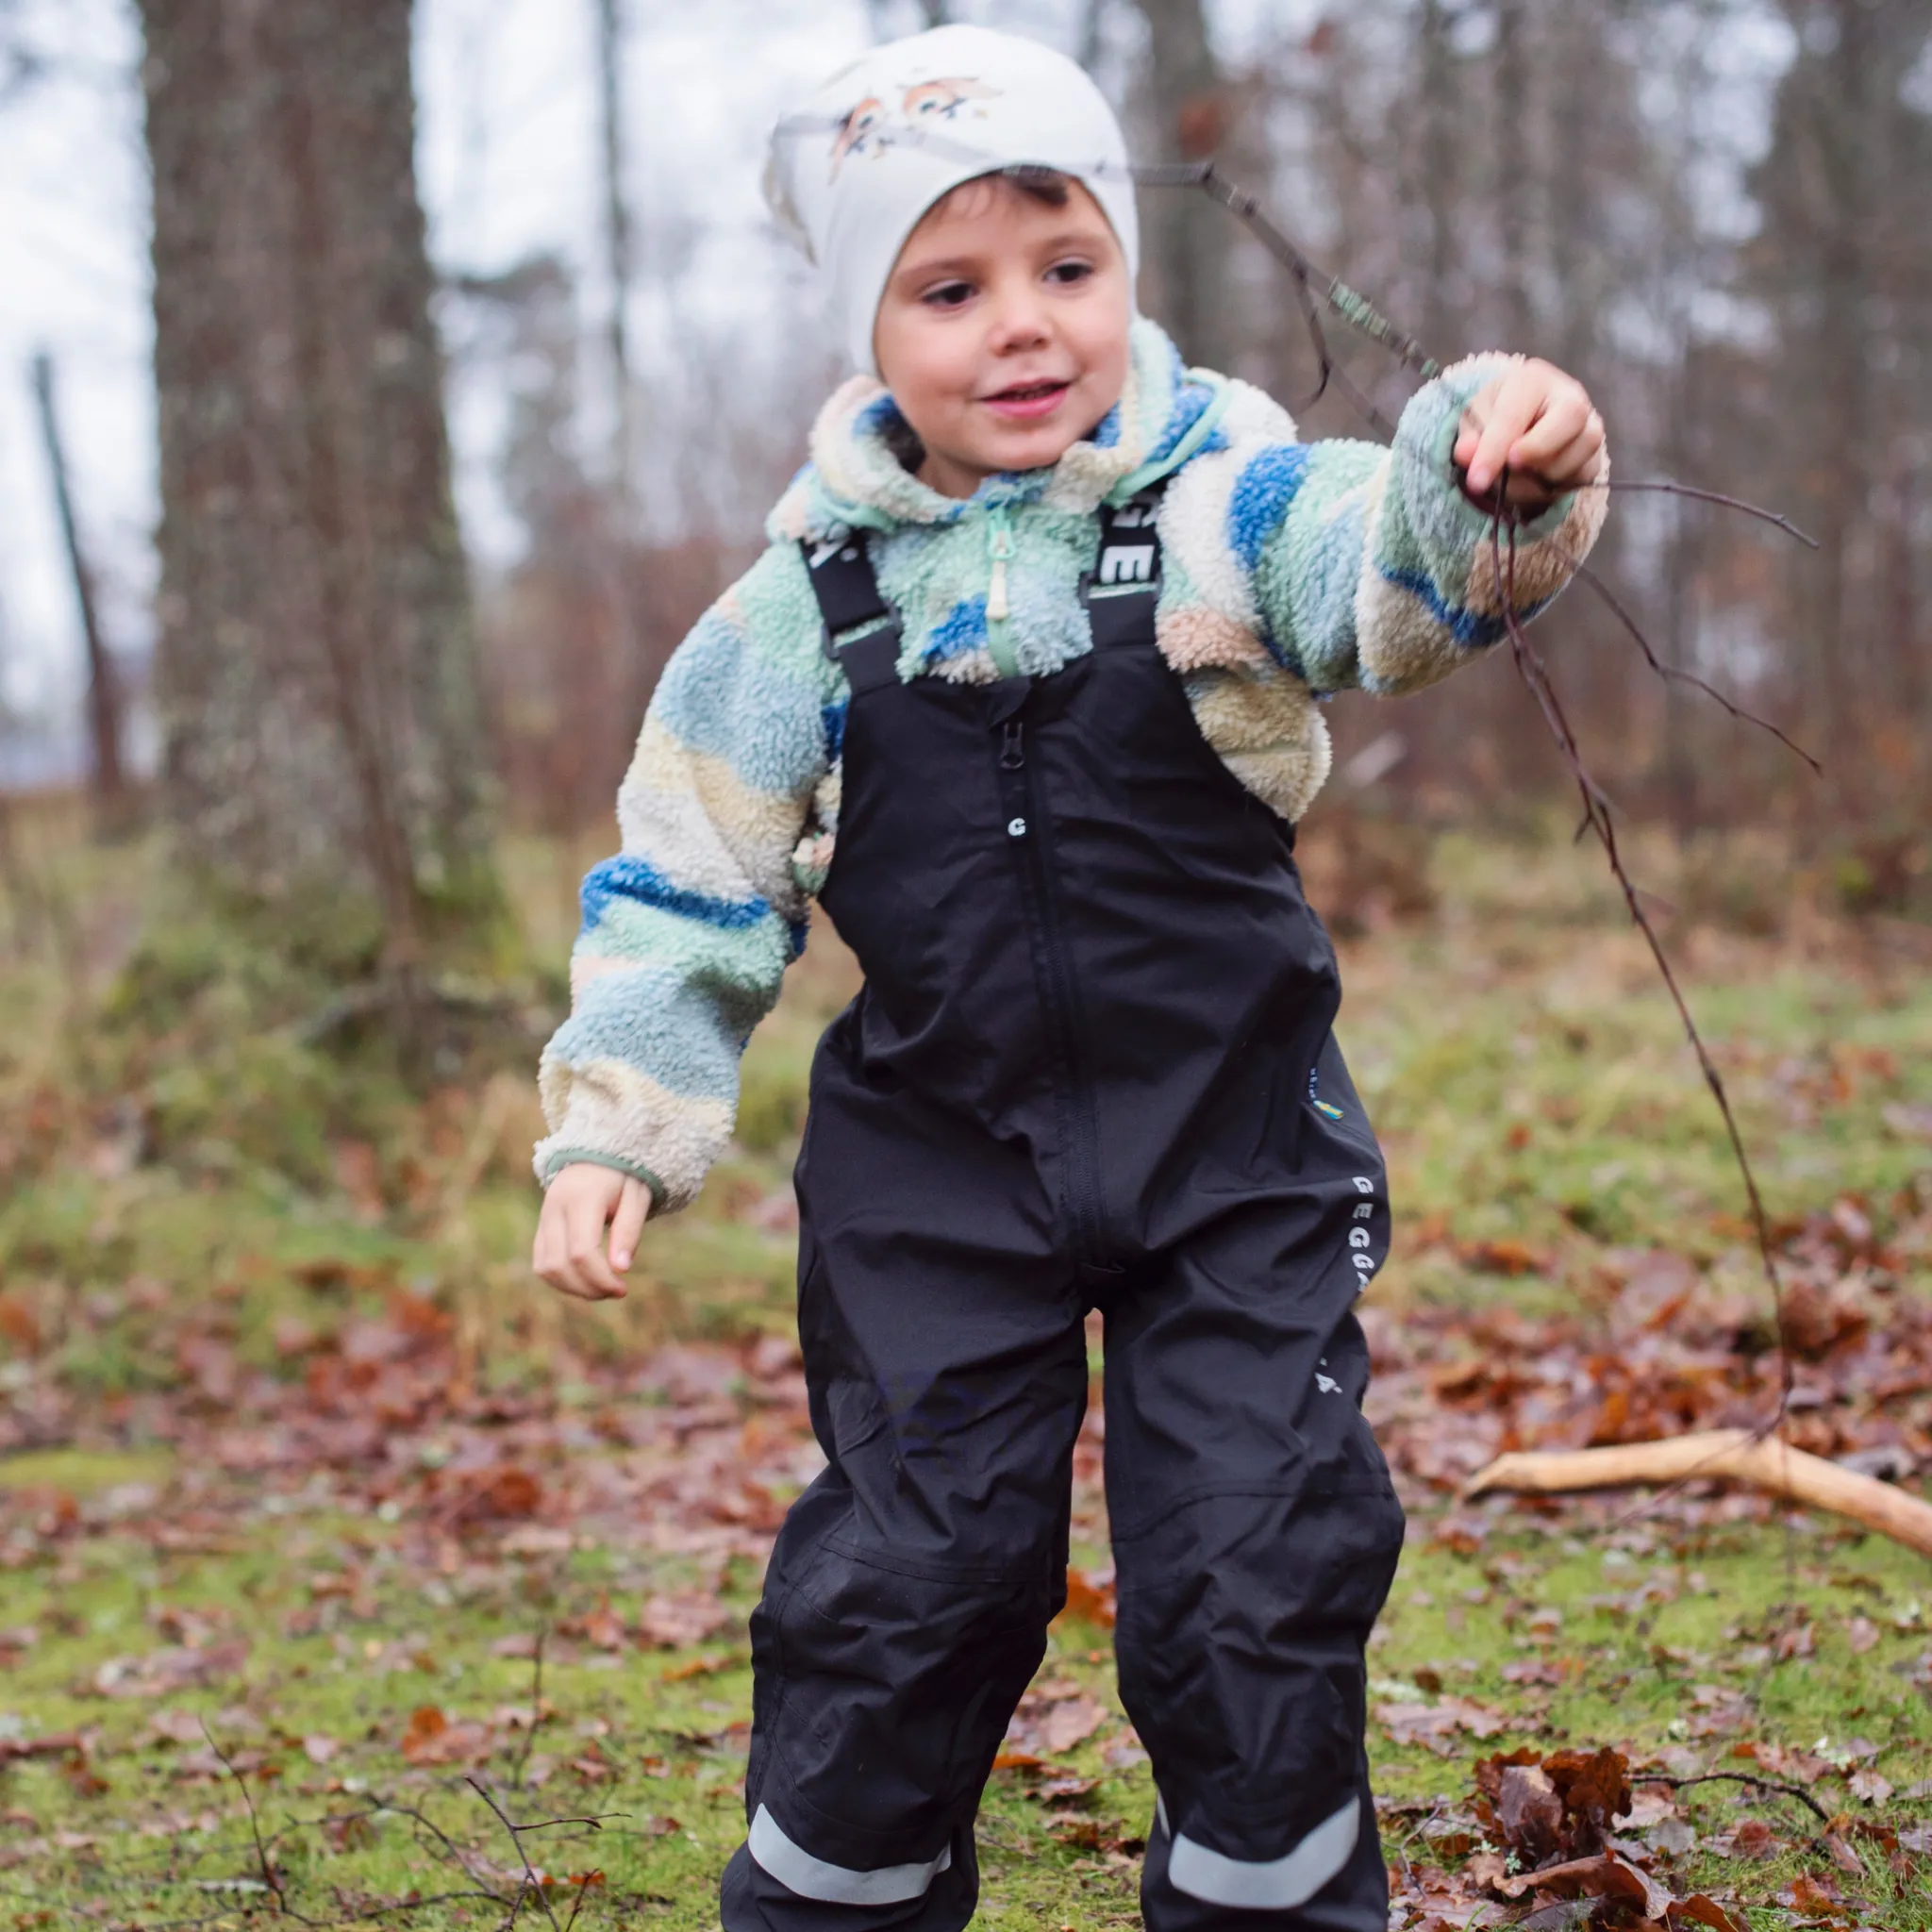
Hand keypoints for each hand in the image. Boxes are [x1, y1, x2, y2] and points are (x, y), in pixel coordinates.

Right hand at [532, 1163, 651, 1300]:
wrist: (598, 1153)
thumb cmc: (623, 1175)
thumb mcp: (637, 1196)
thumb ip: (629, 1231)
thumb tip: (620, 1269)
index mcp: (581, 1197)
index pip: (582, 1251)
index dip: (601, 1278)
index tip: (623, 1289)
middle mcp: (555, 1208)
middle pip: (560, 1264)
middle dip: (588, 1288)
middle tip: (616, 1291)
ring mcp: (544, 1217)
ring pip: (545, 1268)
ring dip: (573, 1288)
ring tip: (603, 1288)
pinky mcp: (541, 1227)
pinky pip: (542, 1263)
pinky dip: (562, 1280)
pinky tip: (587, 1281)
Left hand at [1453, 358, 1604, 516]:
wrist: (1522, 424)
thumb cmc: (1495, 417)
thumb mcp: (1473, 423)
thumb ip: (1468, 439)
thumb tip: (1466, 454)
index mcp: (1531, 380)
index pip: (1513, 415)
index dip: (1494, 451)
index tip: (1476, 480)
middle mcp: (1569, 394)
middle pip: (1571, 416)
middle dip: (1538, 449)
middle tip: (1512, 467)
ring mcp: (1589, 422)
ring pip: (1580, 451)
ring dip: (1543, 476)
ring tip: (1516, 477)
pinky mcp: (1596, 453)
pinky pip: (1582, 477)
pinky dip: (1555, 487)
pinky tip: (1535, 482)